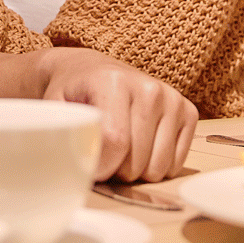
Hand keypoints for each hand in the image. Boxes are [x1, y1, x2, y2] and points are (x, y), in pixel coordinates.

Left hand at [32, 47, 196, 182]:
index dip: (99, 166)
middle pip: (136, 162)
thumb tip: (71, 171)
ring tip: (121, 151)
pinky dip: (156, 165)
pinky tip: (142, 147)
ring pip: (158, 168)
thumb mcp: (56, 109)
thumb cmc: (73, 94)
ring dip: (136, 171)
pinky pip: (175, 164)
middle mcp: (148, 88)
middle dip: (116, 170)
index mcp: (113, 82)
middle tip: (103, 153)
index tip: (87, 164)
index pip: (114, 143)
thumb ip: (60, 136)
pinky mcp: (188, 112)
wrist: (93, 71)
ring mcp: (171, 99)